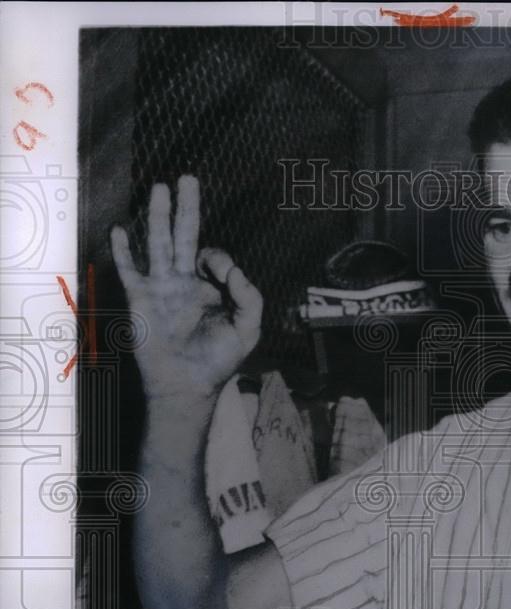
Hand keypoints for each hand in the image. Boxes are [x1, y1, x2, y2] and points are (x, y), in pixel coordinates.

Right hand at [111, 176, 262, 398]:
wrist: (187, 384)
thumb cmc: (218, 359)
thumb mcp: (248, 327)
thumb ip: (248, 295)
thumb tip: (232, 267)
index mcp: (209, 288)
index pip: (212, 256)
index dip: (219, 259)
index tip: (223, 275)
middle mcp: (183, 282)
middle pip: (184, 235)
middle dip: (186, 207)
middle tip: (187, 178)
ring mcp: (160, 287)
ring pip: (158, 243)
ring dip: (157, 216)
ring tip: (159, 187)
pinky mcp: (140, 298)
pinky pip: (130, 269)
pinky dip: (123, 250)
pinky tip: (119, 230)